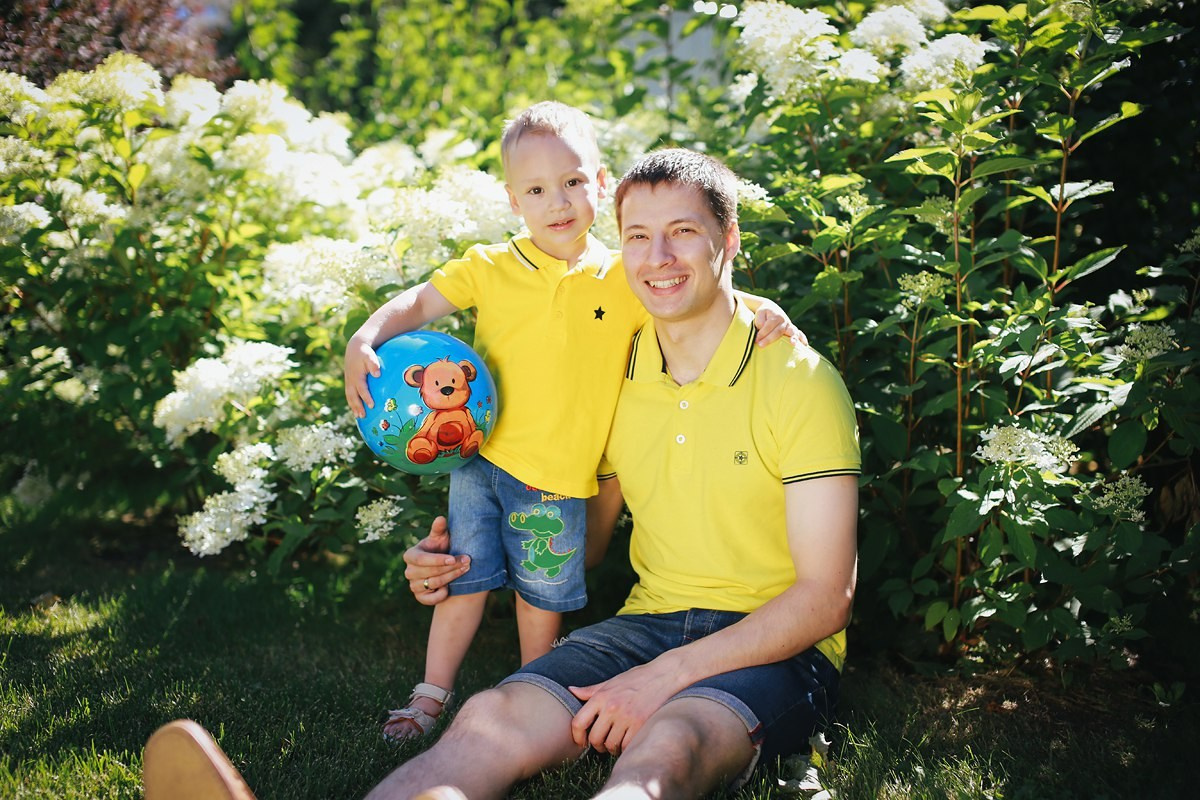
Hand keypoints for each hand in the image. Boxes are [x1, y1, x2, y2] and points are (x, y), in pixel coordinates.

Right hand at [344, 335, 381, 417]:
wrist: (354, 349)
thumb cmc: (365, 353)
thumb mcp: (369, 356)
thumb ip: (374, 364)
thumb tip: (377, 374)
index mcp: (356, 376)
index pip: (362, 389)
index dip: (366, 397)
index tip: (372, 406)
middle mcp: (351, 381)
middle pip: (353, 396)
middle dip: (357, 406)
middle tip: (363, 416)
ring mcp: (349, 382)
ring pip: (350, 397)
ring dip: (353, 407)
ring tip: (359, 417)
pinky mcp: (349, 383)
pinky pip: (349, 395)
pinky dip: (352, 403)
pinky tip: (356, 410)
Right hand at [403, 516, 469, 605]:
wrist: (442, 565)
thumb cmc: (440, 548)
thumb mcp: (440, 537)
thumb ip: (439, 529)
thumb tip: (441, 518)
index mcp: (410, 555)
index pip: (422, 559)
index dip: (437, 560)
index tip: (453, 559)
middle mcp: (409, 571)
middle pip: (430, 572)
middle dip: (451, 567)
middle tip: (467, 561)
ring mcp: (413, 585)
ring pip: (433, 584)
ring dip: (451, 577)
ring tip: (465, 569)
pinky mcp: (420, 597)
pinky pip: (430, 600)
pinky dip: (441, 594)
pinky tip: (450, 587)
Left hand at [568, 658, 682, 755]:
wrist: (664, 675)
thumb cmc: (637, 678)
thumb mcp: (611, 681)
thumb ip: (590, 690)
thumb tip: (571, 690)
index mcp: (601, 696)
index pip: (578, 722)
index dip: (577, 736)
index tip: (581, 742)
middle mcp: (611, 707)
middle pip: (594, 738)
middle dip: (597, 745)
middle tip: (603, 743)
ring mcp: (626, 717)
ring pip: (610, 745)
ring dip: (612, 748)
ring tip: (616, 742)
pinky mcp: (641, 724)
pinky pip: (626, 746)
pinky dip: (625, 747)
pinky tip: (628, 741)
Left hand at [752, 301, 806, 346]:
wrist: (771, 309)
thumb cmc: (763, 314)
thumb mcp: (760, 314)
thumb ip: (760, 321)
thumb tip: (762, 328)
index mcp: (776, 316)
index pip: (768, 325)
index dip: (762, 333)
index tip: (755, 340)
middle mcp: (785, 321)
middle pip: (778, 331)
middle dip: (769, 339)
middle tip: (760, 345)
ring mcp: (790, 326)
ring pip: (792, 332)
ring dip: (793, 337)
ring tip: (793, 343)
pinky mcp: (793, 331)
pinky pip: (800, 334)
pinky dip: (802, 339)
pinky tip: (804, 345)